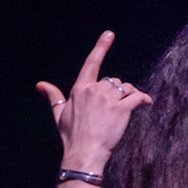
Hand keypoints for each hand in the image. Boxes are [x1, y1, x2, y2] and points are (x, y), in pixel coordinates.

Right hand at [37, 30, 153, 176]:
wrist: (84, 153)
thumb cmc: (71, 136)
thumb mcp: (59, 113)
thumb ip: (53, 96)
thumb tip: (40, 85)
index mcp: (80, 89)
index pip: (91, 63)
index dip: (101, 47)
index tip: (109, 34)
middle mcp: (94, 90)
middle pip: (112, 81)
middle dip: (116, 91)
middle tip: (114, 107)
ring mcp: (109, 99)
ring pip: (126, 88)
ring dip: (129, 95)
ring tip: (128, 108)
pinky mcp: (122, 109)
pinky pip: (137, 97)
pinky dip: (144, 99)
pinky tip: (146, 103)